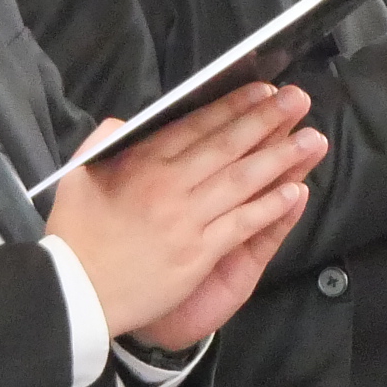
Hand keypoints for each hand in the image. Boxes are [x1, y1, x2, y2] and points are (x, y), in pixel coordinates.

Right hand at [48, 83, 323, 345]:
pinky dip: (270, 208)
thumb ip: (100, 144)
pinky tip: (296, 192)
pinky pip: (241, 225)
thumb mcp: (76, 180)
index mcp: (142, 165)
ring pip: (242, 181)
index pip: (196, 127)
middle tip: (299, 101)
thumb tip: (120, 121)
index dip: (233, 107)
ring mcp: (186, 220)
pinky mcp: (198, 255)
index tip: (262, 91)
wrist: (74, 295)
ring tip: (312, 140)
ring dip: (281, 159)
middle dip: (267, 121)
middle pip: (227, 146)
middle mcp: (169, 186)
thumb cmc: (74, 239)